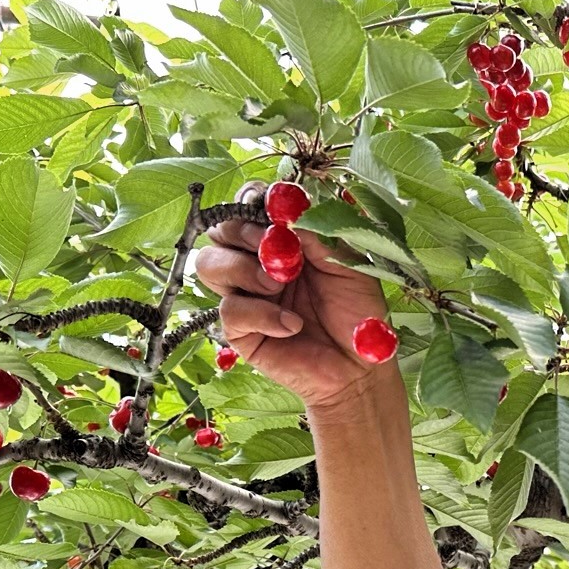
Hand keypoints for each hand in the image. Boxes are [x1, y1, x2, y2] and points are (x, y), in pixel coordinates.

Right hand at [193, 185, 392, 411]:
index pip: (247, 207)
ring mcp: (246, 296)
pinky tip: (290, 325)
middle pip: (219, 231)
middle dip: (240, 232)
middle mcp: (256, 263)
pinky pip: (229, 310)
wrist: (360, 367)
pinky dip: (261, 314)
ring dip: (241, 268)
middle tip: (271, 248)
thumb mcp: (346, 262)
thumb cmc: (357, 313)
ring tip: (278, 286)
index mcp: (281, 241)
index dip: (250, 201)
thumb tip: (286, 209)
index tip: (269, 209)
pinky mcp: (241, 331)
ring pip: (209, 264)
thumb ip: (316, 233)